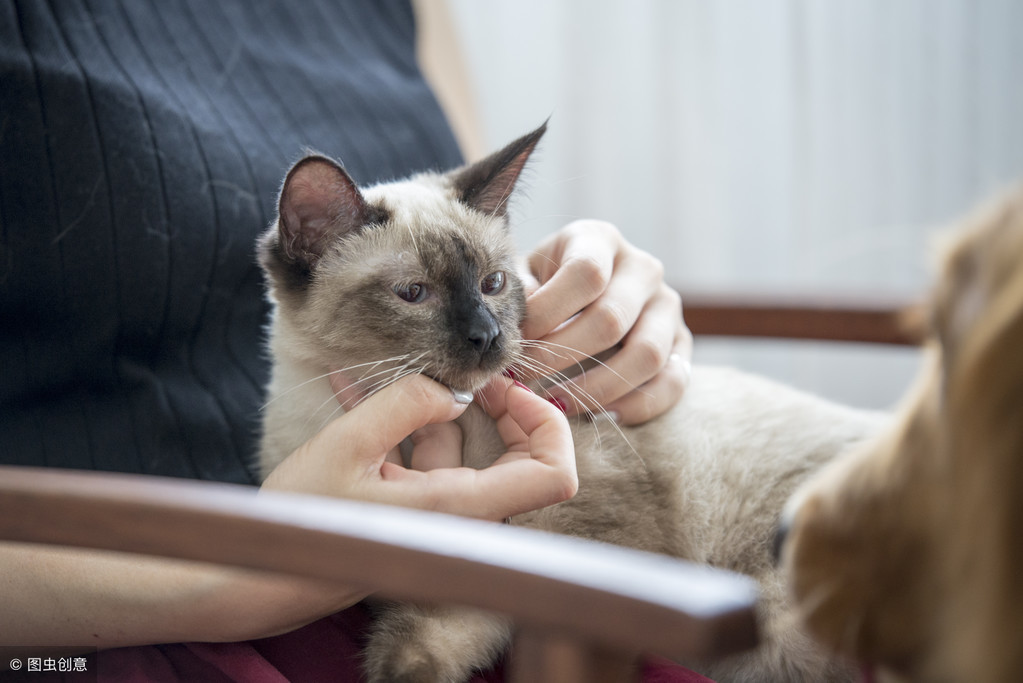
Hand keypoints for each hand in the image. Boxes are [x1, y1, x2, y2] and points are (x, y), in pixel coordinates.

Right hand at [262, 374, 576, 521]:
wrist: (266, 579)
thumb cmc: (302, 520)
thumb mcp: (348, 444)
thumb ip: (406, 403)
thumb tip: (454, 392)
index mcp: (460, 507)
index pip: (553, 475)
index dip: (546, 423)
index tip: (504, 389)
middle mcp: (462, 516)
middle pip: (523, 460)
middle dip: (501, 407)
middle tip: (465, 375)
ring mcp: (439, 514)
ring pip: (466, 452)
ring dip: (434, 406)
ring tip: (389, 370)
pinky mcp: (413, 508)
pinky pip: (426, 458)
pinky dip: (404, 424)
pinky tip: (355, 387)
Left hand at [520, 220, 692, 425]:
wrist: (579, 299)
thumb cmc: (543, 286)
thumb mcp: (525, 277)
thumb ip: (521, 295)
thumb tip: (518, 324)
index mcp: (600, 240)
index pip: (586, 273)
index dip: (549, 311)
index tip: (518, 339)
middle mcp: (642, 267)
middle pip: (612, 318)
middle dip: (563, 355)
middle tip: (528, 377)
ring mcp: (667, 305)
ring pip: (646, 354)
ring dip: (597, 387)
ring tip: (559, 401)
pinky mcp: (681, 342)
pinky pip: (672, 381)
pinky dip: (638, 405)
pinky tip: (602, 413)